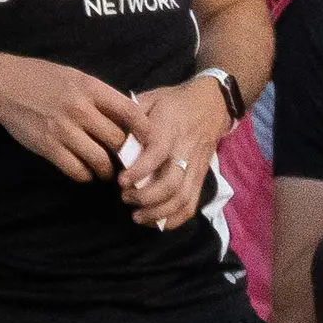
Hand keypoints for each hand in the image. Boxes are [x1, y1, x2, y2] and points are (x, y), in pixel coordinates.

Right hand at [0, 53, 145, 181]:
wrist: (2, 84)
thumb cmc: (43, 78)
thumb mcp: (77, 77)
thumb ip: (102, 97)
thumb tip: (132, 118)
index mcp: (91, 88)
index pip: (131, 112)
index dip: (146, 131)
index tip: (153, 142)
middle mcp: (79, 109)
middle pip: (118, 140)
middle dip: (126, 155)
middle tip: (130, 163)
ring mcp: (62, 129)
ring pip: (100, 160)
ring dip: (107, 171)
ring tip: (108, 172)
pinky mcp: (47, 146)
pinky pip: (76, 170)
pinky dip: (85, 175)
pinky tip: (86, 173)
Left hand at [117, 74, 233, 228]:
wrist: (212, 104)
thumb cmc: (174, 102)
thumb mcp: (150, 99)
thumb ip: (131, 119)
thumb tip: (111, 137)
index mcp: (170, 130)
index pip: (157, 155)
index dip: (139, 171)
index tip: (120, 181)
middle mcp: (184, 152)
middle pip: (171, 184)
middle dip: (146, 197)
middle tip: (125, 199)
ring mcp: (195, 167)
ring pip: (182, 198)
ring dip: (159, 212)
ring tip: (137, 216)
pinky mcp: (201, 177)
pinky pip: (192, 203)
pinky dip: (175, 218)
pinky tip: (157, 223)